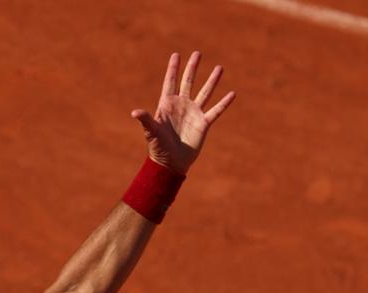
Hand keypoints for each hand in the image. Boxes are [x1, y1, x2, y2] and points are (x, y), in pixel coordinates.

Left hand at [131, 51, 235, 174]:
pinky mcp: (203, 123)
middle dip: (192, 68)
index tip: (176, 55)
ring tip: (219, 67)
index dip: (173, 69)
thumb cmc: (158, 148)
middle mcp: (181, 105)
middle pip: (188, 82)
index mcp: (167, 104)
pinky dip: (224, 103)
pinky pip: (216, 111)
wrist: (171, 163)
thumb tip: (135, 112)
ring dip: (212, 80)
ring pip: (204, 93)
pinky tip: (232, 93)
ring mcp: (193, 113)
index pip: (170, 82)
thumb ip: (146, 120)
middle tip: (197, 53)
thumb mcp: (151, 132)